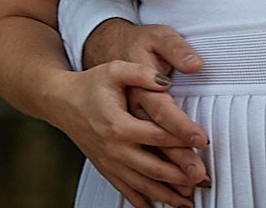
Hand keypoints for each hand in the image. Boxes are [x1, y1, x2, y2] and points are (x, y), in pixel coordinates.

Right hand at [81, 21, 210, 194]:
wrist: (62, 102)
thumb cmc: (90, 85)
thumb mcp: (116, 70)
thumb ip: (142, 74)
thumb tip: (166, 82)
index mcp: (118, 125)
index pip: (157, 134)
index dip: (182, 137)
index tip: (203, 141)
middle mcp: (114, 149)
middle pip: (153, 166)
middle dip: (180, 175)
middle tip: (203, 178)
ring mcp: (109, 162)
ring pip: (142, 184)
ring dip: (166, 194)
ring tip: (188, 201)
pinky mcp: (106, 168)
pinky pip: (126, 190)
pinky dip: (143, 201)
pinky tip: (157, 207)